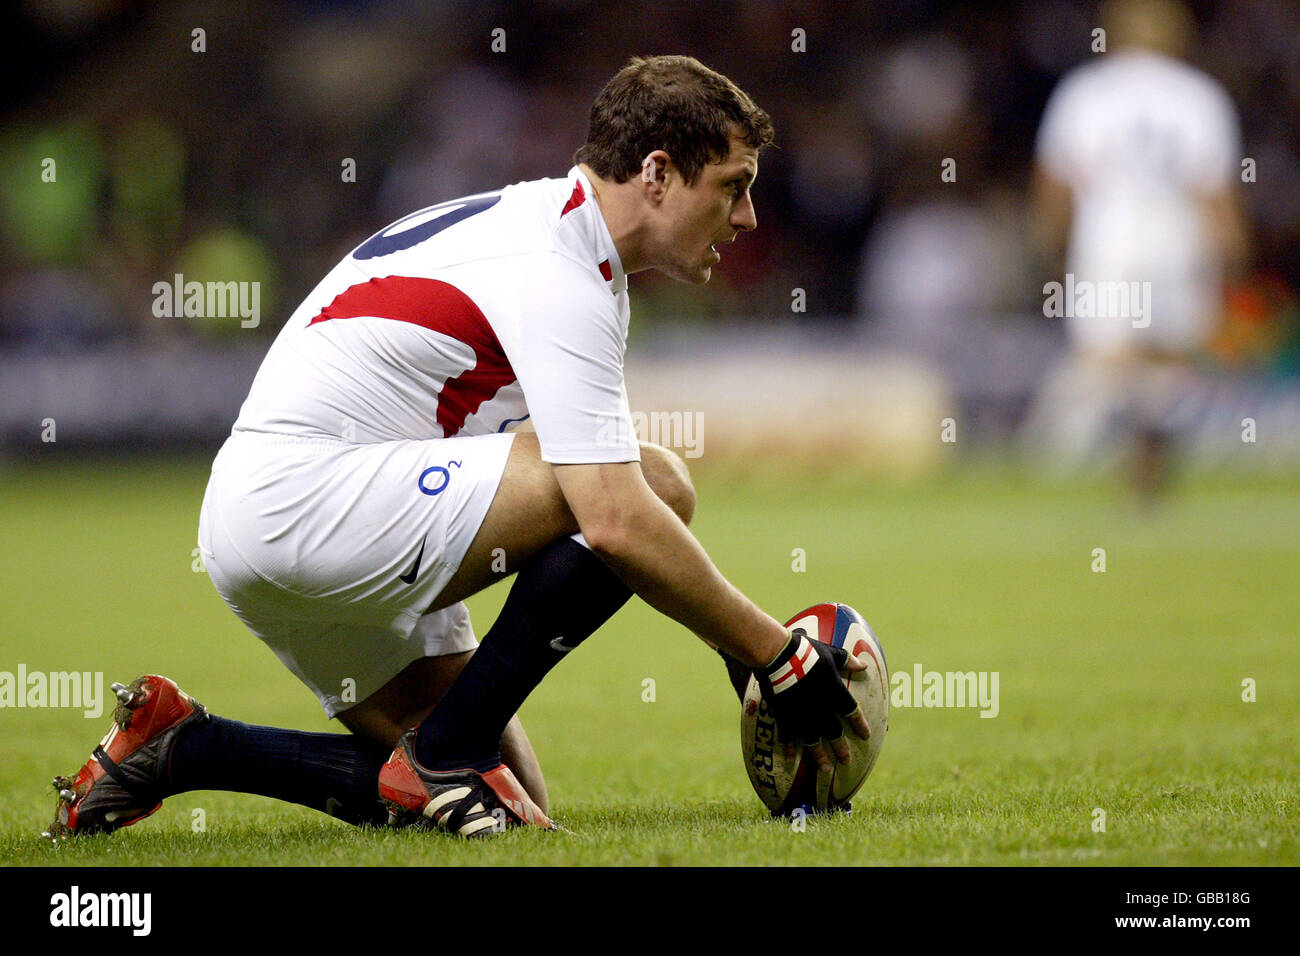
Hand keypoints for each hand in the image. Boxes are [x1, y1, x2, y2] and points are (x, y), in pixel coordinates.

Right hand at [755, 630, 871, 774]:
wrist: (778, 655)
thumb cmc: (806, 651)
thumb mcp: (830, 653)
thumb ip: (847, 661)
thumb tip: (864, 665)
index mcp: (835, 692)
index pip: (852, 712)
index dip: (859, 725)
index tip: (866, 736)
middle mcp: (821, 708)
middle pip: (834, 733)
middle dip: (841, 748)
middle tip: (846, 761)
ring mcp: (802, 714)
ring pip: (813, 741)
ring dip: (820, 756)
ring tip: (825, 770)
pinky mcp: (784, 715)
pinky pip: (788, 736)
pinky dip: (790, 748)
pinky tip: (791, 758)